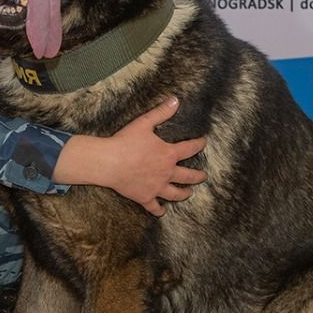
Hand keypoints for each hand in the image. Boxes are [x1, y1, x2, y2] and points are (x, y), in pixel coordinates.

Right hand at [53, 97, 206, 216]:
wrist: (109, 163)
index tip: (203, 142)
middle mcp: (167, 173)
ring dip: (184, 194)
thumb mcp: (144, 123)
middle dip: (197, 176)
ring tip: (189, 193)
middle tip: (203, 176)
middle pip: (188, 176)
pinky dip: (159, 210)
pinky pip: (154, 207)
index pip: (189, 149)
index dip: (198, 144)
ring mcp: (157, 187)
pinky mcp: (145, 197)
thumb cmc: (125, 142)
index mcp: (168, 155)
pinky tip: (162, 212)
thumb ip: (161, 112)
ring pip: (175, 194)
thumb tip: (175, 100)